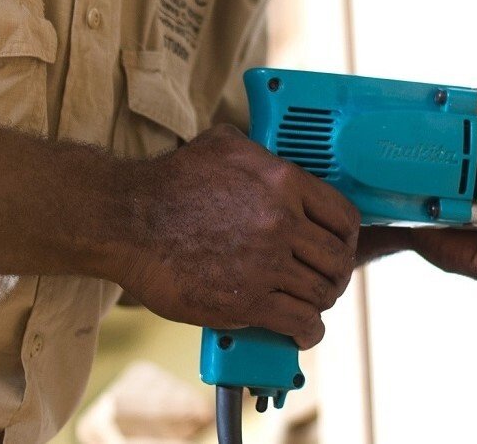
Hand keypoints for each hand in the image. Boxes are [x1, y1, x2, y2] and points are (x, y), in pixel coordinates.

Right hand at [117, 124, 360, 347]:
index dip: (347, 236)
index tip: (340, 245)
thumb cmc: (170, 181)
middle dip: (335, 273)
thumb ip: (259, 153)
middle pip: (337, 259)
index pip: (343, 216)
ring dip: (320, 302)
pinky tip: (301, 330)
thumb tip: (274, 160)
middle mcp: (281, 221)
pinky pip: (299, 321)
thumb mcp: (222, 145)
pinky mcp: (246, 300)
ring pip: (320, 293)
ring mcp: (266, 263)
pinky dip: (306, 330)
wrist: (130, 219)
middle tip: (324, 278)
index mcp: (282, 181)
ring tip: (310, 304)